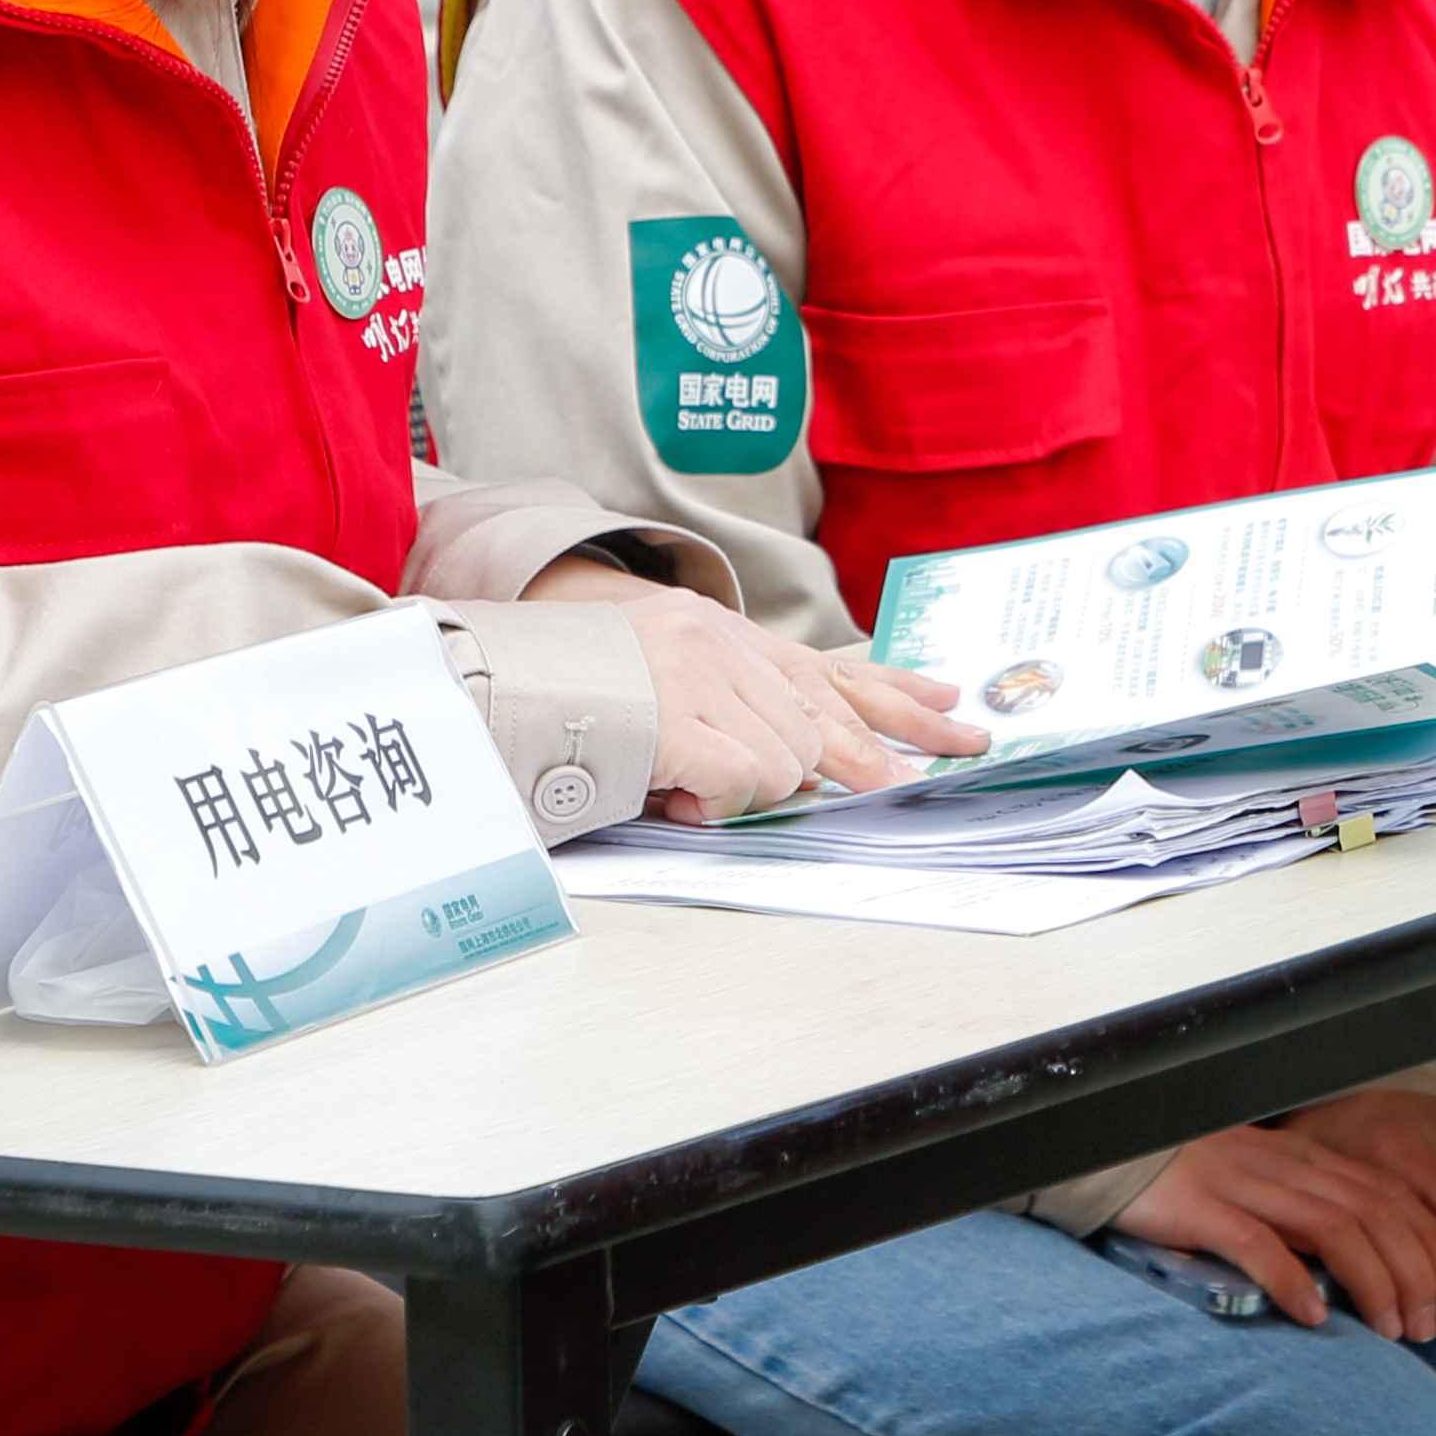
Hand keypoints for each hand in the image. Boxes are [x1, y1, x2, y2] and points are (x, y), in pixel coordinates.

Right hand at [518, 562, 978, 815]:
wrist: (486, 684)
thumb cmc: (566, 702)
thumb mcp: (660, 691)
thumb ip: (728, 715)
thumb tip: (805, 773)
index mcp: (718, 634)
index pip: (826, 663)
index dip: (893, 691)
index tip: (949, 705)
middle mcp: (718, 642)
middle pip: (830, 711)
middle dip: (875, 757)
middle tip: (911, 785)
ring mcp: (699, 675)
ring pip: (790, 758)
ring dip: (754, 790)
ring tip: (692, 790)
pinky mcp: (679, 717)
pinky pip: (745, 781)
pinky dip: (722, 802)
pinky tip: (685, 799)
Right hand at [1118, 1089, 1435, 1338]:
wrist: (1119, 1151)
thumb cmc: (1200, 1181)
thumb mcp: (1271, 1189)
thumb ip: (1318, 1217)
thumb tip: (1375, 1272)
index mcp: (1313, 1161)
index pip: (1395, 1196)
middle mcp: (1292, 1168)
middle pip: (1378, 1213)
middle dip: (1418, 1270)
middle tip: (1434, 1326)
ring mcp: (1249, 1185)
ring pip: (1333, 1227)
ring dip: (1373, 1282)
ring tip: (1394, 1330)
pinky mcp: (1205, 1209)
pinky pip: (1257, 1244)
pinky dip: (1291, 1280)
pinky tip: (1314, 1317)